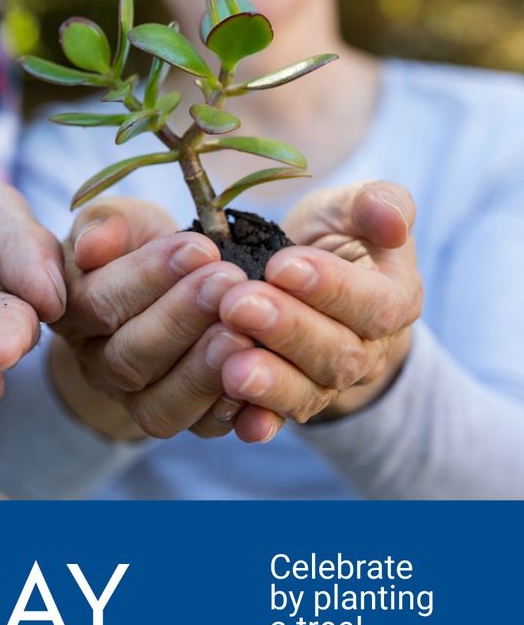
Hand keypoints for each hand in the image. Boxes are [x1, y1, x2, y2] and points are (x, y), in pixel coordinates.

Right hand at [46, 197, 250, 440]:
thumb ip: (103, 224)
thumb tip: (93, 247)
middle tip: (229, 281)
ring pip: (159, 405)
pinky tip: (261, 373)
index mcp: (70, 311)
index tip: (199, 247)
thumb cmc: (138, 245)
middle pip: (129, 357)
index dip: (148, 276)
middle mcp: (94, 364)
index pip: (99, 302)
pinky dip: (232, 409)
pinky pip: (199, 430)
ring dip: (204, 369)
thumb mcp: (121, 221)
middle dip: (183, 318)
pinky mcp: (176, 419)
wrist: (165, 284)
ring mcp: (133, 400)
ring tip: (243, 330)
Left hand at [216, 181, 422, 442]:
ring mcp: (328, 383)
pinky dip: (259, 421)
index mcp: (393, 299)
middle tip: (238, 304)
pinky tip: (238, 421)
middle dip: (287, 330)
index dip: (331, 288)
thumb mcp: (351, 209)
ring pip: (308, 392)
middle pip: (338, 354)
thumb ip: (378, 204)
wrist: (306, 278)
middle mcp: (367, 351)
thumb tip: (390, 217)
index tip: (281, 265)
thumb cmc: (332, 237)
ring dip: (270, 381)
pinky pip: (278, 418)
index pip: (373, 304)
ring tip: (232, 366)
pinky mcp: (290, 400)